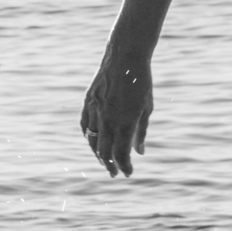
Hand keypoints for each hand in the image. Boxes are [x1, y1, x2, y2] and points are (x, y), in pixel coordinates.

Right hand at [81, 44, 152, 175]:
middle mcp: (108, 118)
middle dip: (110, 165)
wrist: (125, 56)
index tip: (128, 173)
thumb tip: (139, 152)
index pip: (122, 153)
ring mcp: (95, 110)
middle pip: (105, 151)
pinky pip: (84, 125)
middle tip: (114, 174)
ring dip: (98, 154)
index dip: (124, 166)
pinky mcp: (88, 101)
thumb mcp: (146, 108)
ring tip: (104, 161)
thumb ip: (141, 131)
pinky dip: (88, 136)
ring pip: (92, 140)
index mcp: (126, 122)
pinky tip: (93, 142)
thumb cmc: (141, 82)